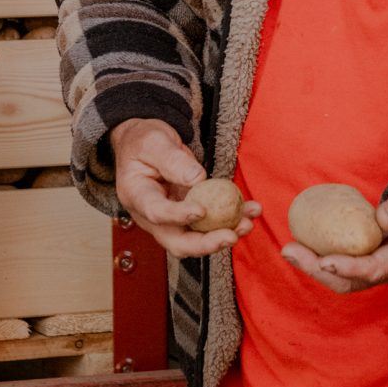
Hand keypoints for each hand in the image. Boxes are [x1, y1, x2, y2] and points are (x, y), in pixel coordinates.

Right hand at [111, 119, 259, 258]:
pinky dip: (232, 220)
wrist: (144, 145)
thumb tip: (197, 179)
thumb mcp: (153, 142)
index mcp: (137, 196)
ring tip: (247, 222)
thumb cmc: (144, 142)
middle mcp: (152, 216)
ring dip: (224, 234)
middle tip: (230, 236)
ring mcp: (172, 220)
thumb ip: (172, 160)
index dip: (178, 216)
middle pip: (177, 242)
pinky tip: (250, 210)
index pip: (156, 212)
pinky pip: (210, 224)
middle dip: (206, 244)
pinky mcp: (189, 216)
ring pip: (197, 238)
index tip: (201, 211)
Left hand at [280, 181, 387, 296]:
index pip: (375, 269)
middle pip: (351, 281)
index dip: (349, 267)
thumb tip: (380, 218)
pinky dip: (320, 260)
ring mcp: (379, 269)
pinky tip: (302, 246)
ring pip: (343, 279)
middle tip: (290, 251)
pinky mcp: (370, 261)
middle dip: (318, 270)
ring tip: (289, 250)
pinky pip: (343, 267)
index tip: (324, 261)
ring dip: (314, 267)